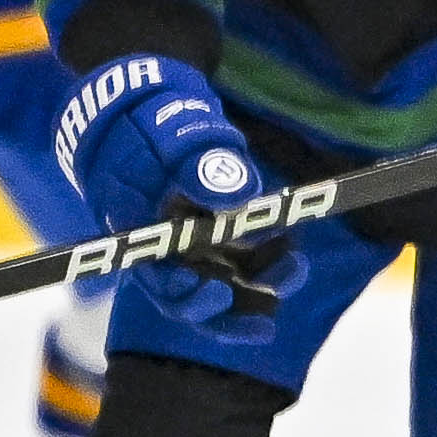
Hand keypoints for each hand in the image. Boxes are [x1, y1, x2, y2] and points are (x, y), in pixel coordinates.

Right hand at [54, 56, 292, 334]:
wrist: (149, 119)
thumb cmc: (149, 130)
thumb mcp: (170, 140)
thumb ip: (199, 168)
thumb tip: (243, 196)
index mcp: (141, 238)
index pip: (160, 284)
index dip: (187, 297)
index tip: (215, 293)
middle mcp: (166, 255)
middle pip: (194, 301)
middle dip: (231, 314)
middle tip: (266, 317)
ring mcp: (194, 251)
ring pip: (226, 287)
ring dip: (261, 290)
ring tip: (295, 268)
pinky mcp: (220, 242)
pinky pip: (246, 265)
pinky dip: (269, 265)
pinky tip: (294, 254)